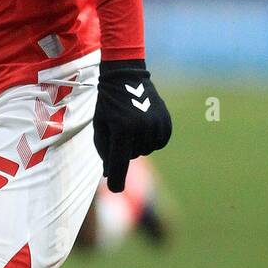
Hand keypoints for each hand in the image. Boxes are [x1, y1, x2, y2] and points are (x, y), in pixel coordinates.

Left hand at [93, 59, 171, 192]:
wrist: (127, 78)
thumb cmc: (108, 104)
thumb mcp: (100, 126)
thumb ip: (104, 150)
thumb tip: (111, 174)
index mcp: (122, 128)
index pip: (119, 161)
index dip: (117, 178)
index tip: (115, 189)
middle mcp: (142, 128)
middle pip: (131, 157)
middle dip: (122, 150)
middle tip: (118, 128)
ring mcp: (157, 125)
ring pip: (145, 151)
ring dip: (136, 144)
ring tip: (130, 124)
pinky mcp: (167, 123)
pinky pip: (157, 144)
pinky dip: (149, 140)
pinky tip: (143, 125)